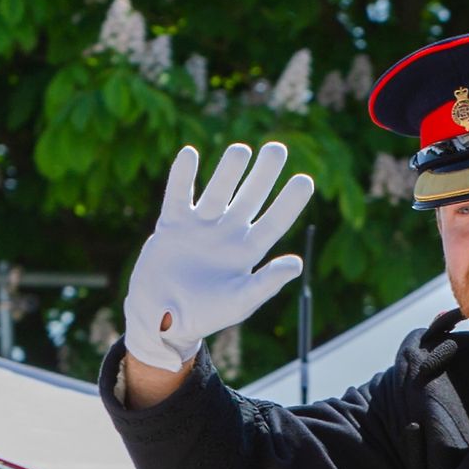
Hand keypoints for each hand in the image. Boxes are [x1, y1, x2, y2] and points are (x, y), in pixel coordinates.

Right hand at [124, 142, 312, 370]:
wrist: (162, 320)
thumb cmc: (205, 315)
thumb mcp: (240, 302)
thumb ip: (267, 283)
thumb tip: (297, 263)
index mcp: (247, 253)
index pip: (274, 222)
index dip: (290, 202)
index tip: (306, 180)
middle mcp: (227, 234)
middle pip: (250, 198)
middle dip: (263, 174)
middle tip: (278, 148)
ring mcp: (200, 227)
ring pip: (218, 191)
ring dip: (228, 171)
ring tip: (241, 150)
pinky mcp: (172, 226)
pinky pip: (178, 195)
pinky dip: (182, 176)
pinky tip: (190, 154)